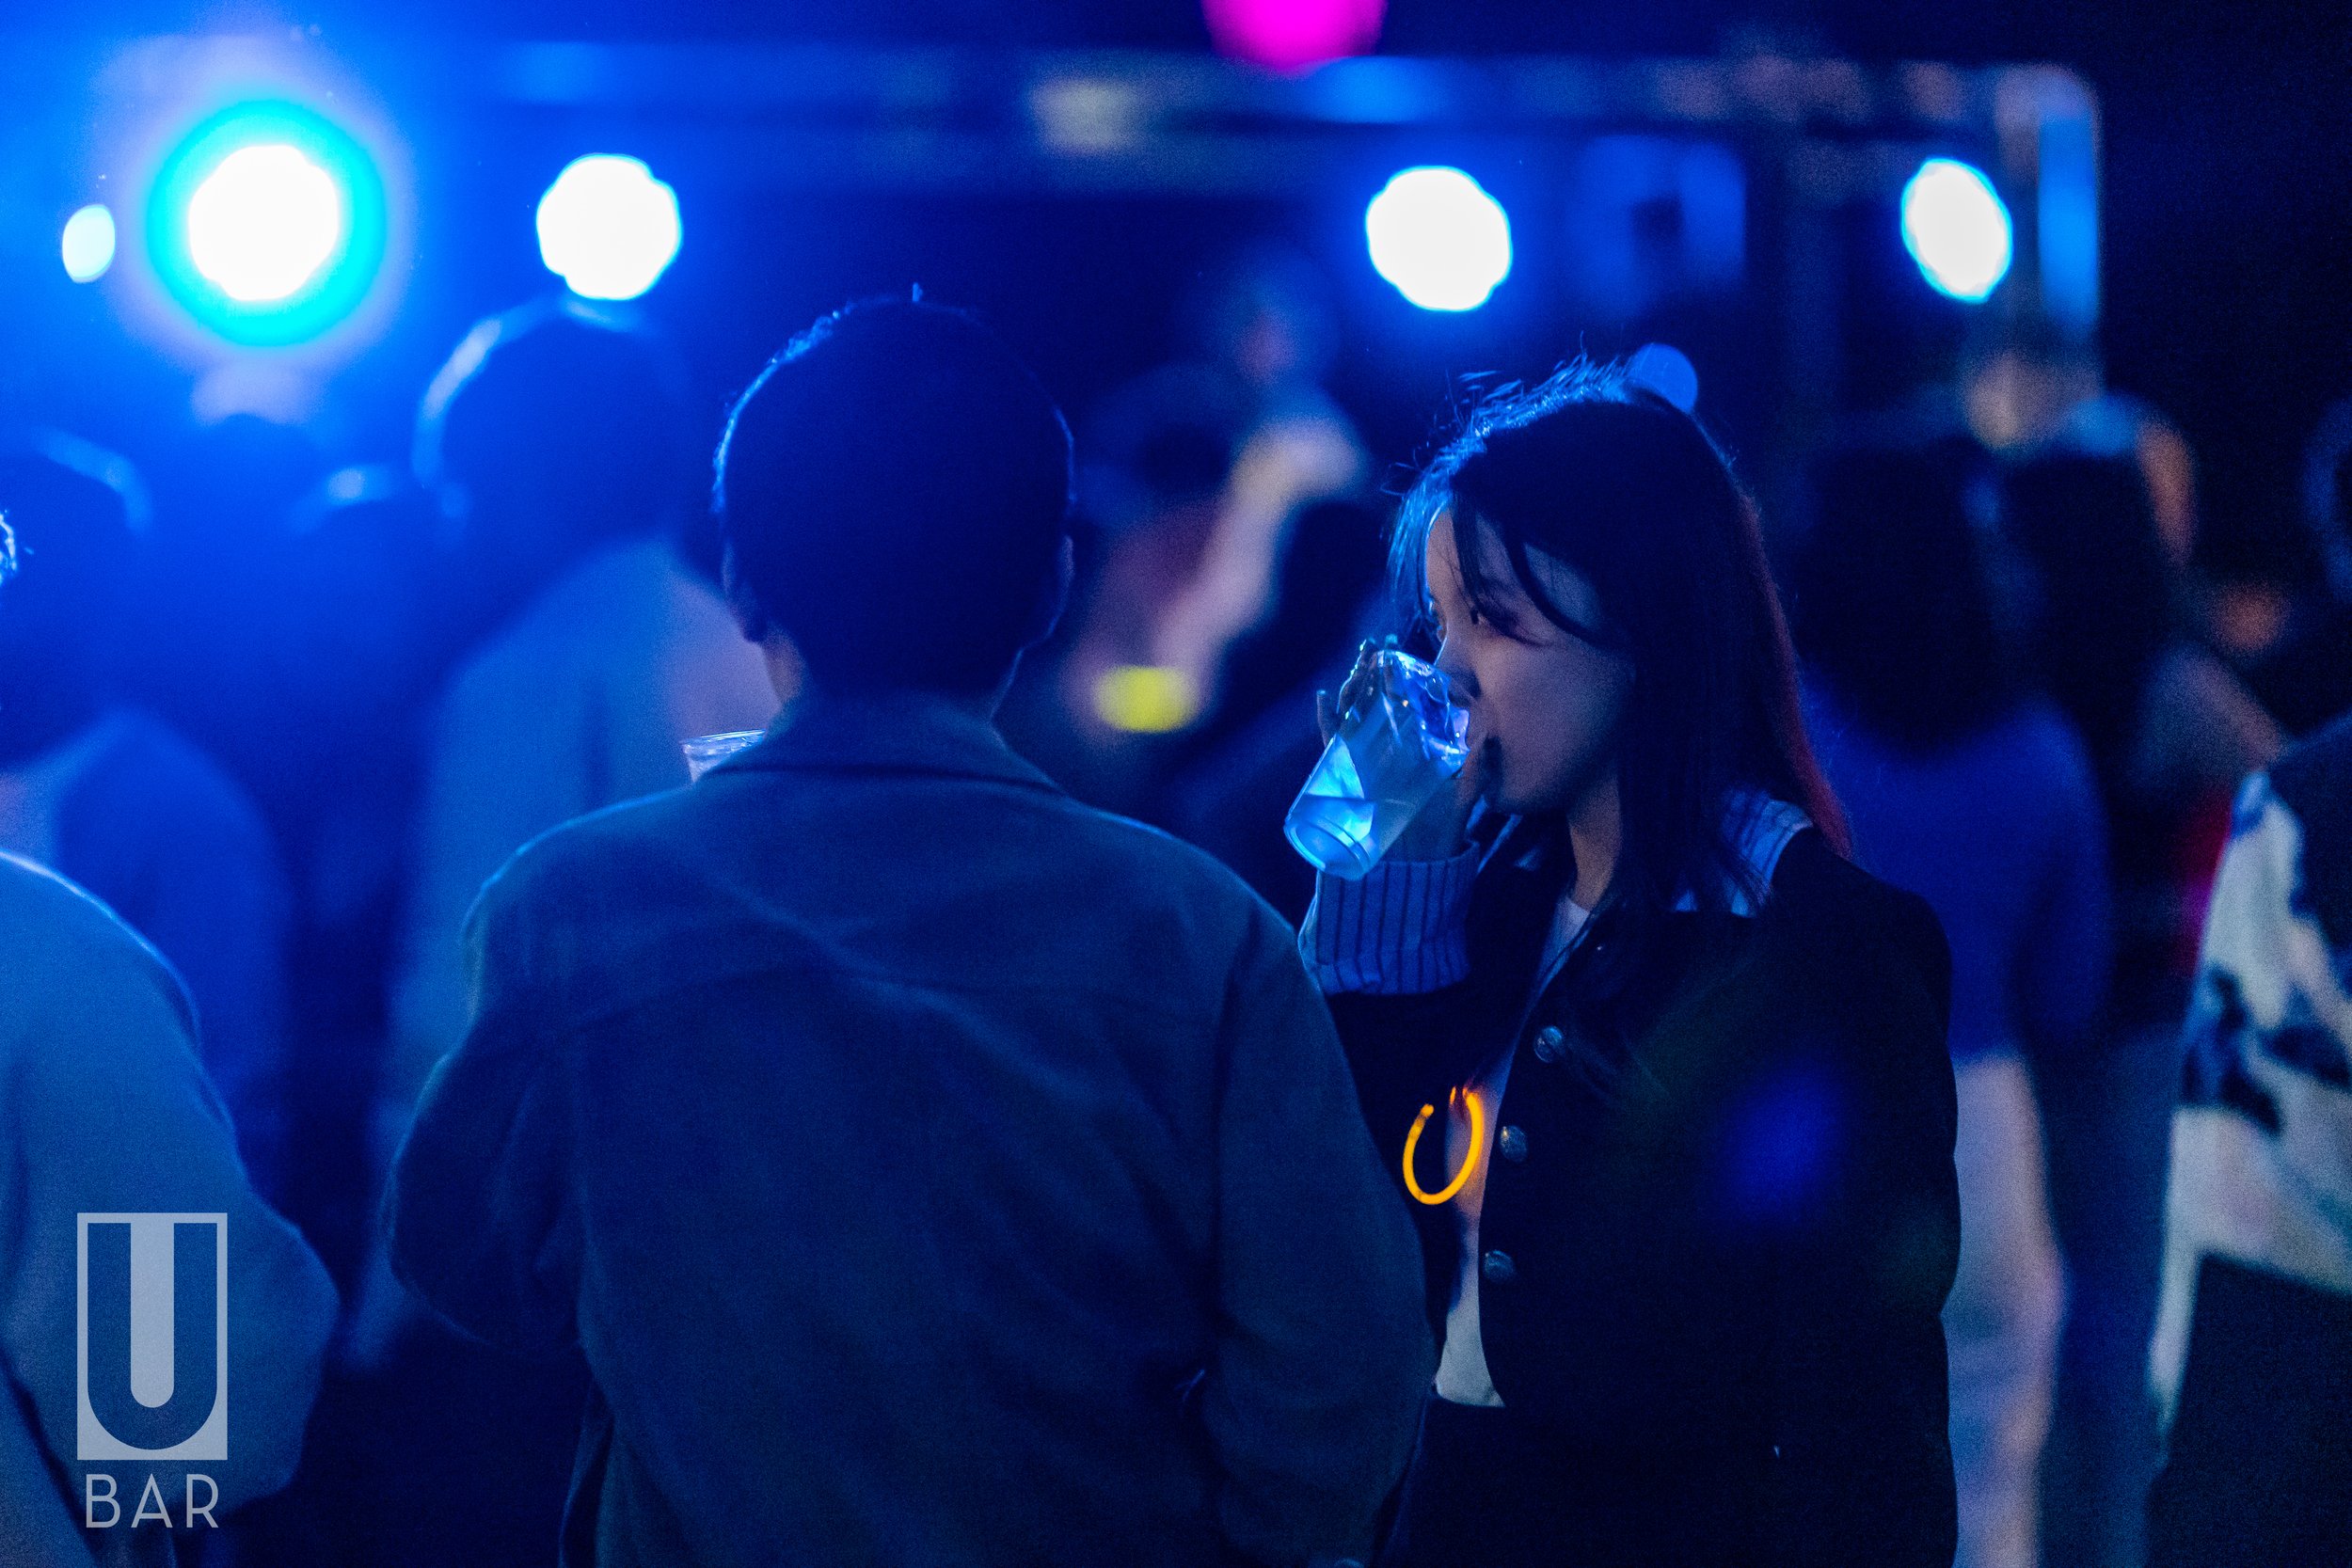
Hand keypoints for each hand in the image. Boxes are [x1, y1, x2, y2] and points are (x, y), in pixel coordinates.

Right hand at [1316, 638, 1483, 863]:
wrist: (1413, 864)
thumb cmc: (1441, 828)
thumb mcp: (1464, 795)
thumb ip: (1476, 768)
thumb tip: (1489, 737)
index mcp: (1415, 746)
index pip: (1406, 703)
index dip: (1402, 678)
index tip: (1401, 654)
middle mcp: (1388, 747)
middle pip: (1376, 701)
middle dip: (1372, 673)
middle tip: (1373, 648)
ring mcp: (1366, 758)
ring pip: (1353, 714)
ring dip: (1353, 688)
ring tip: (1357, 666)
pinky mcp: (1348, 774)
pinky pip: (1332, 743)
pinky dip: (1326, 722)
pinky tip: (1323, 700)